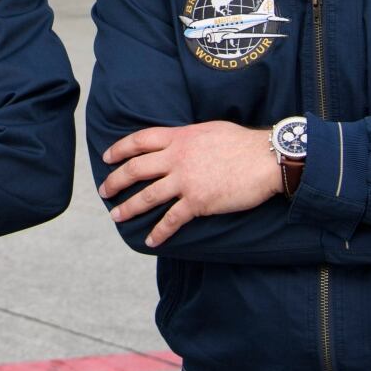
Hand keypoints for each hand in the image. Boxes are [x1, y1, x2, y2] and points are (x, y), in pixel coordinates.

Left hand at [98, 122, 279, 246]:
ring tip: (115, 216)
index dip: (119, 149)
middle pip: (135, 169)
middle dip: (116, 181)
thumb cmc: (242, 143)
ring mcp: (186, 181)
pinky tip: (150, 240)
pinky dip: (159, 232)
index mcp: (178, 138)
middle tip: (104, 190)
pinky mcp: (198, 202)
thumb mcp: (208, 130)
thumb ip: (187, 138)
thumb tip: (178, 143)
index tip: (107, 158)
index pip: (139, 141)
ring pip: (147, 196)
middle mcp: (176, 158)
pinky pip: (171, 219)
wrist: (266, 159)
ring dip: (128, 208)